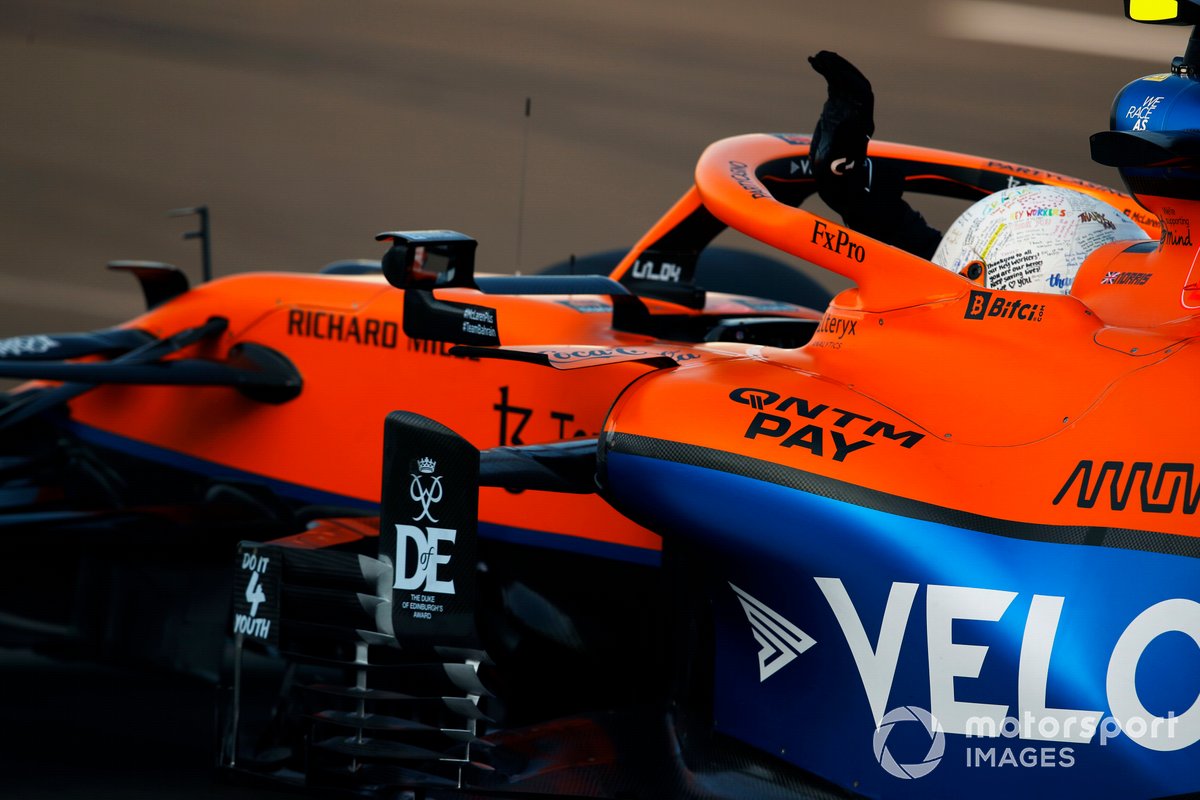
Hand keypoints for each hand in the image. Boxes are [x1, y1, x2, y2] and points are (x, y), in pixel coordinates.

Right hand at [808, 51, 874, 214]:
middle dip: (842, 69)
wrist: (841, 173)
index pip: (864, 98)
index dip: (852, 84)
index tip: (838, 74)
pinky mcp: (841, 101)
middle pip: (856, 83)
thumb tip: (820, 165)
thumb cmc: (837, 173)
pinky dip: (826, 70)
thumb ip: (827, 163)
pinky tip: (814, 62)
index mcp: (861, 124)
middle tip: (825, 58)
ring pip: (847, 80)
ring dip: (834, 66)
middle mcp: (860, 112)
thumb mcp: (830, 168)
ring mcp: (851, 105)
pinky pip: (837, 81)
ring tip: (818, 56)